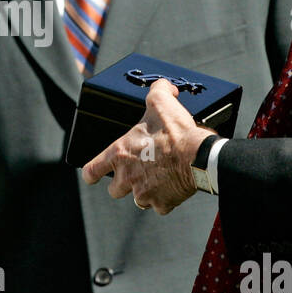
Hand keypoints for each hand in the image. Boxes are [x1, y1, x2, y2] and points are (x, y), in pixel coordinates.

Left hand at [81, 79, 209, 213]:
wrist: (199, 156)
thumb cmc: (177, 131)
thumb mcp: (161, 102)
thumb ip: (156, 90)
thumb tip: (162, 86)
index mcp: (120, 154)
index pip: (91, 171)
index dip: (91, 173)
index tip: (93, 175)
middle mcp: (127, 177)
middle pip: (115, 190)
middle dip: (124, 184)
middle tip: (138, 173)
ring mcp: (144, 193)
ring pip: (139, 199)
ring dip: (146, 191)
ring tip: (161, 177)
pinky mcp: (162, 204)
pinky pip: (160, 206)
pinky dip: (166, 199)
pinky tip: (174, 186)